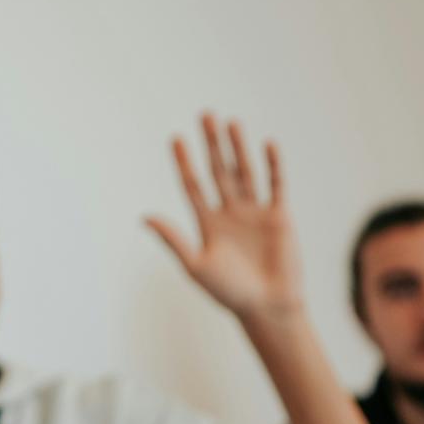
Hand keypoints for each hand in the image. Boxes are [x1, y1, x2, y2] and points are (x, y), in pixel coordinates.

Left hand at [146, 114, 304, 328]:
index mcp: (207, 223)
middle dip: (212, 144)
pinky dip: (273, 166)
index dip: (184, 162)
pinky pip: (276, 186)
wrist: (267, 309)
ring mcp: (255, 212)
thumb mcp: (196, 264)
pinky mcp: (279, 217)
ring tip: (230, 122)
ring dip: (238, 148)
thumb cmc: (229, 292)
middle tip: (205, 115)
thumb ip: (173, 239)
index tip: (176, 138)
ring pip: (245, 172)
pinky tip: (267, 144)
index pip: (193, 185)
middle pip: (219, 170)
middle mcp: (230, 212)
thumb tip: (143, 216)